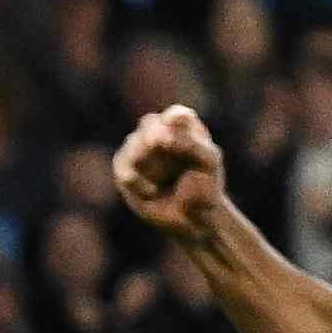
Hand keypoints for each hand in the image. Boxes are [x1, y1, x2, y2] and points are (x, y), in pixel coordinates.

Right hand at [113, 105, 228, 234]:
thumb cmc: (205, 185)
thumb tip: (160, 138)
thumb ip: (190, 144)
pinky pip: (125, 170)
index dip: (174, 121)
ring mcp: (138, 146)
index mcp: (184, 125)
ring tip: (165, 181)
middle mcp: (158, 130)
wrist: (192, 217)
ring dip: (152, 167)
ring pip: (135, 147)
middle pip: (150, 125)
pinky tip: (152, 192)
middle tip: (168, 162)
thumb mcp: (208, 162)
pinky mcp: (123, 165)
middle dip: (157, 143)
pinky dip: (139, 183)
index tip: (175, 130)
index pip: (176, 115)